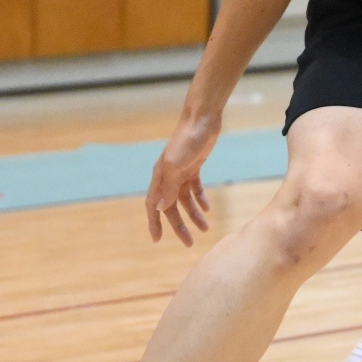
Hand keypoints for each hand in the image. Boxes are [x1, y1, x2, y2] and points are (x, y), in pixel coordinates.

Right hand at [144, 111, 218, 245]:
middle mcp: (168, 176)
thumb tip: (160, 208)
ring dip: (193, 215)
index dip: (154, 223)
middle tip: (189, 242)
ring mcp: (181, 171)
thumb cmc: (187, 140)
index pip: (154, 205)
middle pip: (171, 207)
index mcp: (160, 177)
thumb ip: (169, 187)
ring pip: (185, 200)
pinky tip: (208, 209)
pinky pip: (195, 188)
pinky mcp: (194, 166)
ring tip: (205, 229)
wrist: (203, 118)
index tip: (157, 240)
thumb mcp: (176, 165)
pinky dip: (200, 199)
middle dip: (179, 225)